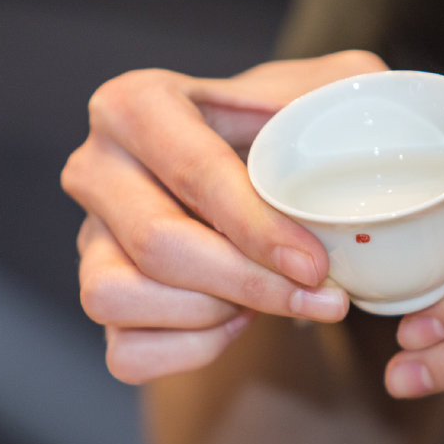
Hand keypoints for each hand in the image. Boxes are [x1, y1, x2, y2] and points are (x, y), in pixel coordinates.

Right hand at [62, 51, 377, 382]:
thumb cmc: (285, 131)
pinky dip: (189, 351)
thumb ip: (336, 95)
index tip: (316, 265)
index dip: (257, 228)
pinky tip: (236, 322)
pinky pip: (126, 354)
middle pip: (154, 242)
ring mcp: (87, 237)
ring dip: (209, 315)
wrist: (258, 175)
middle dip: (246, 282)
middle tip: (320, 296)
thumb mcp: (319, 90)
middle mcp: (95, 167)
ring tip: (268, 298)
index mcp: (135, 103)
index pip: (192, 171)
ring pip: (117, 298)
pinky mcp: (96, 297)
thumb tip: (356, 140)